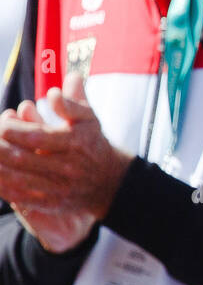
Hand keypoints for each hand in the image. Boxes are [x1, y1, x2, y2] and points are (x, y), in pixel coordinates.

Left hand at [0, 72, 129, 219]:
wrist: (110, 181)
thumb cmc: (92, 144)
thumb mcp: (89, 119)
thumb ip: (73, 102)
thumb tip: (64, 82)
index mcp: (74, 143)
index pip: (32, 135)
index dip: (9, 126)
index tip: (5, 119)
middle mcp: (66, 167)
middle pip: (19, 157)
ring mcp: (58, 187)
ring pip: (15, 178)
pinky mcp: (51, 202)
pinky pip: (19, 196)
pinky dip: (2, 185)